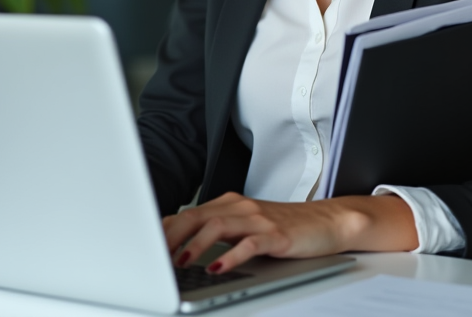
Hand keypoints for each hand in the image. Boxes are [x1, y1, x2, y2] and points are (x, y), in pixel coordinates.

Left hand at [162, 191, 418, 273]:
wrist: (327, 222)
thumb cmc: (284, 229)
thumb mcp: (245, 228)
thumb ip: (216, 233)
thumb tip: (179, 247)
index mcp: (228, 204)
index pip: (188, 213)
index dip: (164, 229)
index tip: (144, 245)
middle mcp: (240, 207)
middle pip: (196, 216)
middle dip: (171, 235)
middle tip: (153, 255)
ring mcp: (258, 219)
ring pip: (218, 226)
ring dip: (195, 244)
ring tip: (179, 261)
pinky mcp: (276, 235)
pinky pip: (249, 244)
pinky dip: (230, 256)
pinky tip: (217, 268)